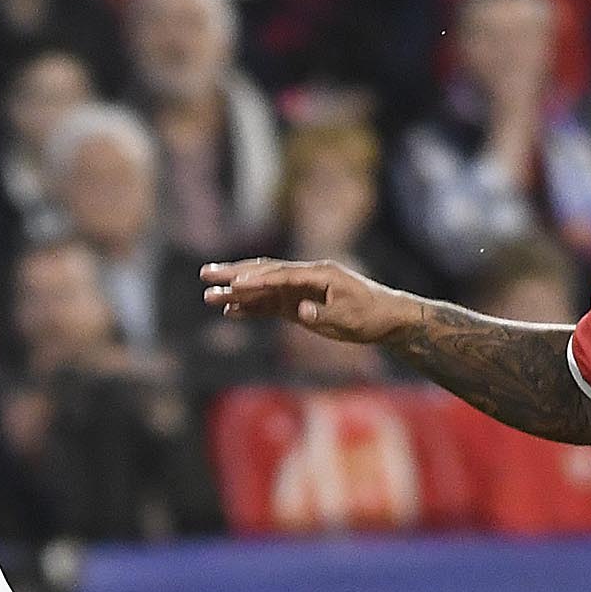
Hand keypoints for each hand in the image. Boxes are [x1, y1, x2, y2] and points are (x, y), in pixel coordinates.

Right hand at [200, 258, 418, 345]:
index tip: (234, 285)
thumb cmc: (370, 316)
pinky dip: (250, 307)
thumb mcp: (349, 319)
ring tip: (208, 295)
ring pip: (262, 288)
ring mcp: (299, 289)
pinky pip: (269, 305)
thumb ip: (322, 315)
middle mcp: (305, 277)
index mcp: (318, 273)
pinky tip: (230, 311)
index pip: (281, 275)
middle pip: (264, 272)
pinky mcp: (298, 304)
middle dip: (234, 274)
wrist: (385, 317)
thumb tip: (300, 312)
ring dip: (235, 291)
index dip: (256, 280)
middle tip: (205, 274)